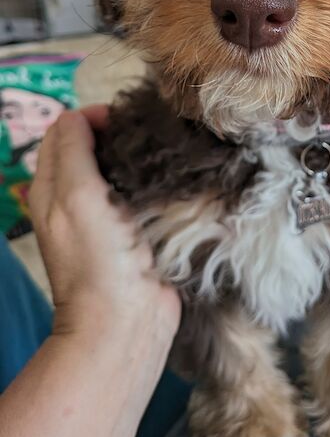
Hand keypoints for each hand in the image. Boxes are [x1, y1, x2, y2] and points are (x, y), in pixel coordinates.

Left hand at [29, 106, 180, 342]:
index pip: (65, 132)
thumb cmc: (98, 259)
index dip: (92, 117)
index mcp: (52, 188)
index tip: (124, 121)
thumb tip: (78, 115)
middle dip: (116, 132)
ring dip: (138, 156)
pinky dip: (152, 179)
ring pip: (119, 168)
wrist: (126, 322)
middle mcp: (75, 199)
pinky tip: (170, 180)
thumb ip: (72, 150)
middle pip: (92, 147)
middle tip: (146, 135)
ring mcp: (106, 217)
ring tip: (161, 153)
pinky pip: (140, 192)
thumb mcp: (76, 195)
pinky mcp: (134, 232)